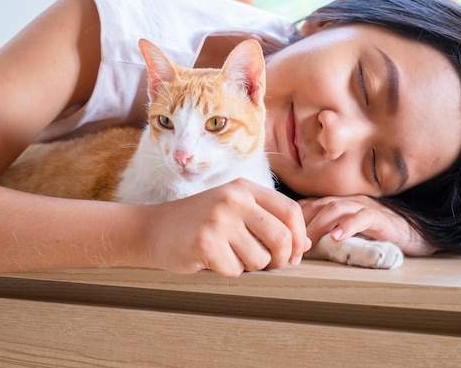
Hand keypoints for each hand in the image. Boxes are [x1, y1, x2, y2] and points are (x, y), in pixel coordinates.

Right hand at [144, 178, 310, 276]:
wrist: (153, 228)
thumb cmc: (200, 222)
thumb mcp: (235, 212)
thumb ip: (269, 222)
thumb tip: (306, 244)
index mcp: (245, 188)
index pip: (291, 211)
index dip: (299, 238)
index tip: (294, 255)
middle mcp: (234, 198)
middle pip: (281, 238)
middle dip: (280, 259)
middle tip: (267, 264)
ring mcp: (218, 219)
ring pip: (259, 259)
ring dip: (248, 267)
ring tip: (228, 254)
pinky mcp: (204, 242)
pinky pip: (234, 270)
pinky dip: (226, 272)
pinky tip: (210, 259)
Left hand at [298, 195, 436, 256]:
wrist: (415, 233)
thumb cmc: (378, 235)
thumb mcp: (347, 234)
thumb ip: (326, 235)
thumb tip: (300, 250)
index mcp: (337, 203)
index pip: (307, 206)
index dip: (291, 223)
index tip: (281, 243)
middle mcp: (347, 201)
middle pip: (315, 207)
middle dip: (299, 229)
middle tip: (291, 253)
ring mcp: (363, 207)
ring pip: (333, 209)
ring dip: (316, 228)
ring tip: (307, 246)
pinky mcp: (380, 217)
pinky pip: (362, 217)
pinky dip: (347, 226)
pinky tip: (336, 238)